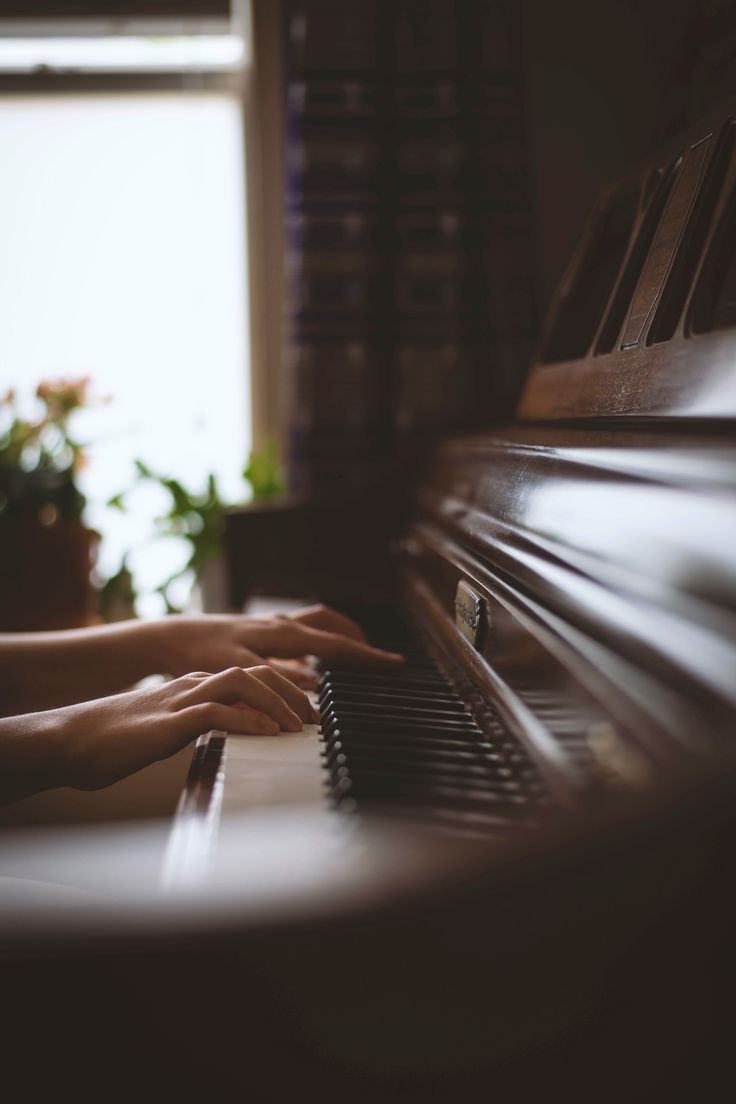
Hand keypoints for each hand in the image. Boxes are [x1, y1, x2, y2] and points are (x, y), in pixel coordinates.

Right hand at [0, 666, 316, 799]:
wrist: (70, 740)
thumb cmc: (115, 741)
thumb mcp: (170, 730)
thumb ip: (199, 727)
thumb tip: (231, 738)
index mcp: (194, 686)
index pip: (249, 674)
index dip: (284, 686)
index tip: (308, 710)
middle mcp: (192, 686)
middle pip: (254, 671)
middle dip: (292, 689)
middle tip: (316, 716)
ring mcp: (180, 700)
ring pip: (240, 683)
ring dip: (277, 701)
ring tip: (299, 724)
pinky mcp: (167, 722)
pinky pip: (215, 713)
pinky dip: (246, 720)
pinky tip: (267, 732)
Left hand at [150, 605, 402, 686]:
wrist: (171, 637)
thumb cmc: (201, 653)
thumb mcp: (238, 671)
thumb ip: (274, 682)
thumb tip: (312, 692)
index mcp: (282, 634)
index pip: (336, 645)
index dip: (368, 656)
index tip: (395, 663)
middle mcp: (281, 625)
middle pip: (332, 626)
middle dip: (358, 639)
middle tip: (379, 658)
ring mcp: (271, 627)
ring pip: (317, 626)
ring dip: (338, 638)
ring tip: (353, 656)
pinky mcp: (260, 634)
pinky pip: (300, 637)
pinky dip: (315, 647)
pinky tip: (313, 669)